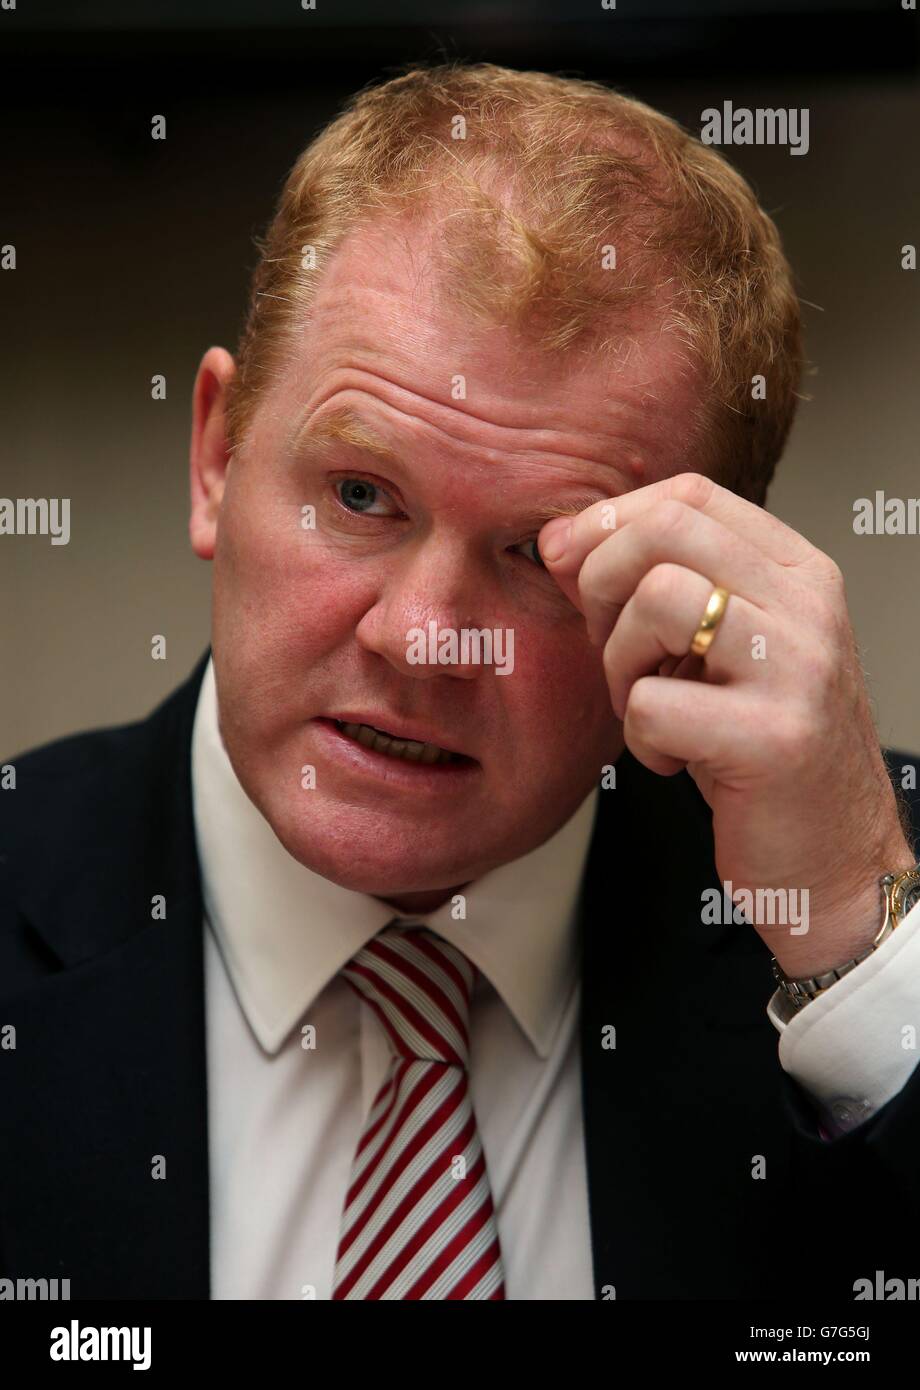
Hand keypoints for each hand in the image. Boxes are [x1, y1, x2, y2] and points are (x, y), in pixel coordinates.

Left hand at [539, 472, 914, 977]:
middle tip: (613, 649)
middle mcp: (808, 606)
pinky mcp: (774, 737)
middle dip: (602, 584)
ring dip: (620, 663)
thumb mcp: (717, 649)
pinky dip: (640, 738)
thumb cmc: (760, 748)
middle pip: (665, 531)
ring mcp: (798, 668)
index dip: (611, 523)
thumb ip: (655, 586)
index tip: (576, 570)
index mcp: (798, 572)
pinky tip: (672, 759)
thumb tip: (558, 540)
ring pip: (656, 603)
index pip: (688, 496)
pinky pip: (653, 703)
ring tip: (648, 705)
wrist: (834, 856)